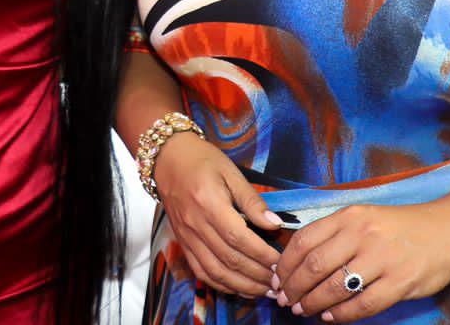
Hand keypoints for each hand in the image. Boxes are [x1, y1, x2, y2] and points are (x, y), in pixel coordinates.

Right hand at [152, 131, 283, 298]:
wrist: (168, 159)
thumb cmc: (202, 160)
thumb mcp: (231, 173)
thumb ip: (253, 201)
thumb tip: (275, 224)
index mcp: (209, 203)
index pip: (238, 238)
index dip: (261, 254)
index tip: (281, 262)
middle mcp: (195, 224)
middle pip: (228, 259)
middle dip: (257, 275)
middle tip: (278, 282)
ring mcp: (186, 237)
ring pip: (215, 272)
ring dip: (241, 286)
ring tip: (264, 290)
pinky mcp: (183, 243)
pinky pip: (201, 271)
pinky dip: (221, 284)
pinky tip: (239, 288)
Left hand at [272, 203, 449, 319]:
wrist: (448, 231)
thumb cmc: (400, 226)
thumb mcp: (364, 217)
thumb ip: (334, 233)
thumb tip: (297, 260)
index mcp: (350, 215)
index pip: (304, 240)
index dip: (285, 264)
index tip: (277, 278)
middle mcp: (362, 234)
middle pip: (314, 266)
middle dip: (294, 287)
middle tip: (285, 300)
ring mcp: (381, 259)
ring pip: (334, 287)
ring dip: (313, 303)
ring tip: (303, 310)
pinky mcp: (399, 283)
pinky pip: (362, 305)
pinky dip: (341, 315)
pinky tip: (331, 318)